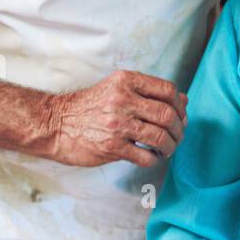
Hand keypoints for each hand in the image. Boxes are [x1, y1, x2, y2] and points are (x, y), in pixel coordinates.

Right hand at [40, 70, 186, 167]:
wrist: (55, 124)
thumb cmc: (88, 107)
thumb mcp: (117, 89)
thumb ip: (148, 92)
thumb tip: (183, 100)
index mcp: (126, 81)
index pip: (167, 90)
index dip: (179, 106)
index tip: (179, 115)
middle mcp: (123, 100)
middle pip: (167, 114)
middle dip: (178, 129)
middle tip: (177, 136)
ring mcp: (118, 124)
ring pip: (160, 137)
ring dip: (170, 146)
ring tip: (166, 149)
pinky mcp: (112, 147)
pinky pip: (145, 156)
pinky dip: (154, 159)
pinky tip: (150, 156)